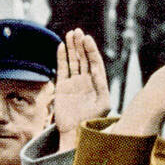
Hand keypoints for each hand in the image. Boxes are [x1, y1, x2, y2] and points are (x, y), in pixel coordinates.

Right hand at [53, 29, 110, 151]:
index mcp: (97, 84)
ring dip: (72, 48)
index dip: (91, 50)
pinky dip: (61, 58)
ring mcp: (74, 84)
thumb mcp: (103, 104)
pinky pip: (62, 69)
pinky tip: (61, 47)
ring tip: (70, 34)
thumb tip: (97, 70)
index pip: (95, 62)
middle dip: (81, 45)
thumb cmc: (91, 121)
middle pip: (84, 59)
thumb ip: (102, 86)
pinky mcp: (62, 88)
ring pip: (73, 62)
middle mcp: (86, 82)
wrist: (75, 133)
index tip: (86, 39)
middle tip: (77, 32)